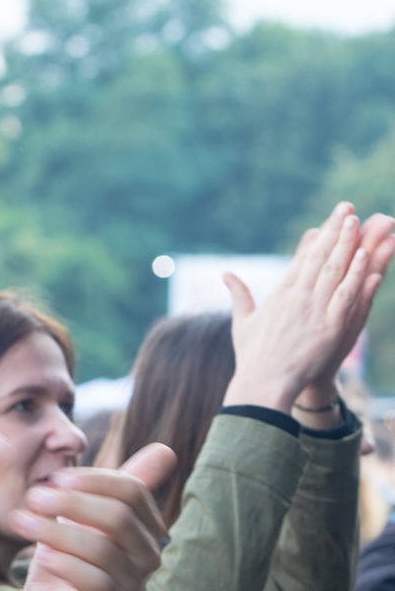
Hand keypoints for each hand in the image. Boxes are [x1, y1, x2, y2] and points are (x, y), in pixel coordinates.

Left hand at [8, 443, 174, 590]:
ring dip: (56, 532)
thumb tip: (165, 450)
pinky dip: (67, 565)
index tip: (54, 477)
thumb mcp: (84, 513)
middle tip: (33, 497)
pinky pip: (97, 584)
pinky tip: (43, 556)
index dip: (93, 479)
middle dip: (72, 503)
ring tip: (21, 522)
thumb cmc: (67, 552)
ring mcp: (135, 585)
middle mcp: (149, 555)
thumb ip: (113, 484)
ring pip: (103, 550)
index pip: (132, 491)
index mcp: (146, 525)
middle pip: (119, 517)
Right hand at [224, 204, 394, 410]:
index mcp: (279, 295)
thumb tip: (225, 274)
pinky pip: (346, 296)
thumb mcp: (242, 322)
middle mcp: (297, 298)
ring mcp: (314, 311)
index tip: (328, 220)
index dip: (318, 238)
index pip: (302, 259)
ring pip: (334, 271)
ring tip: (358, 222)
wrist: (262, 382)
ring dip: (347, 245)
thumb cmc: (252, 356)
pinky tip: (365, 257)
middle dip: (334, 231)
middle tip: (347, 207)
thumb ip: (238, 295)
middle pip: (320, 258)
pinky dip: (356, 276)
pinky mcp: (329, 327)